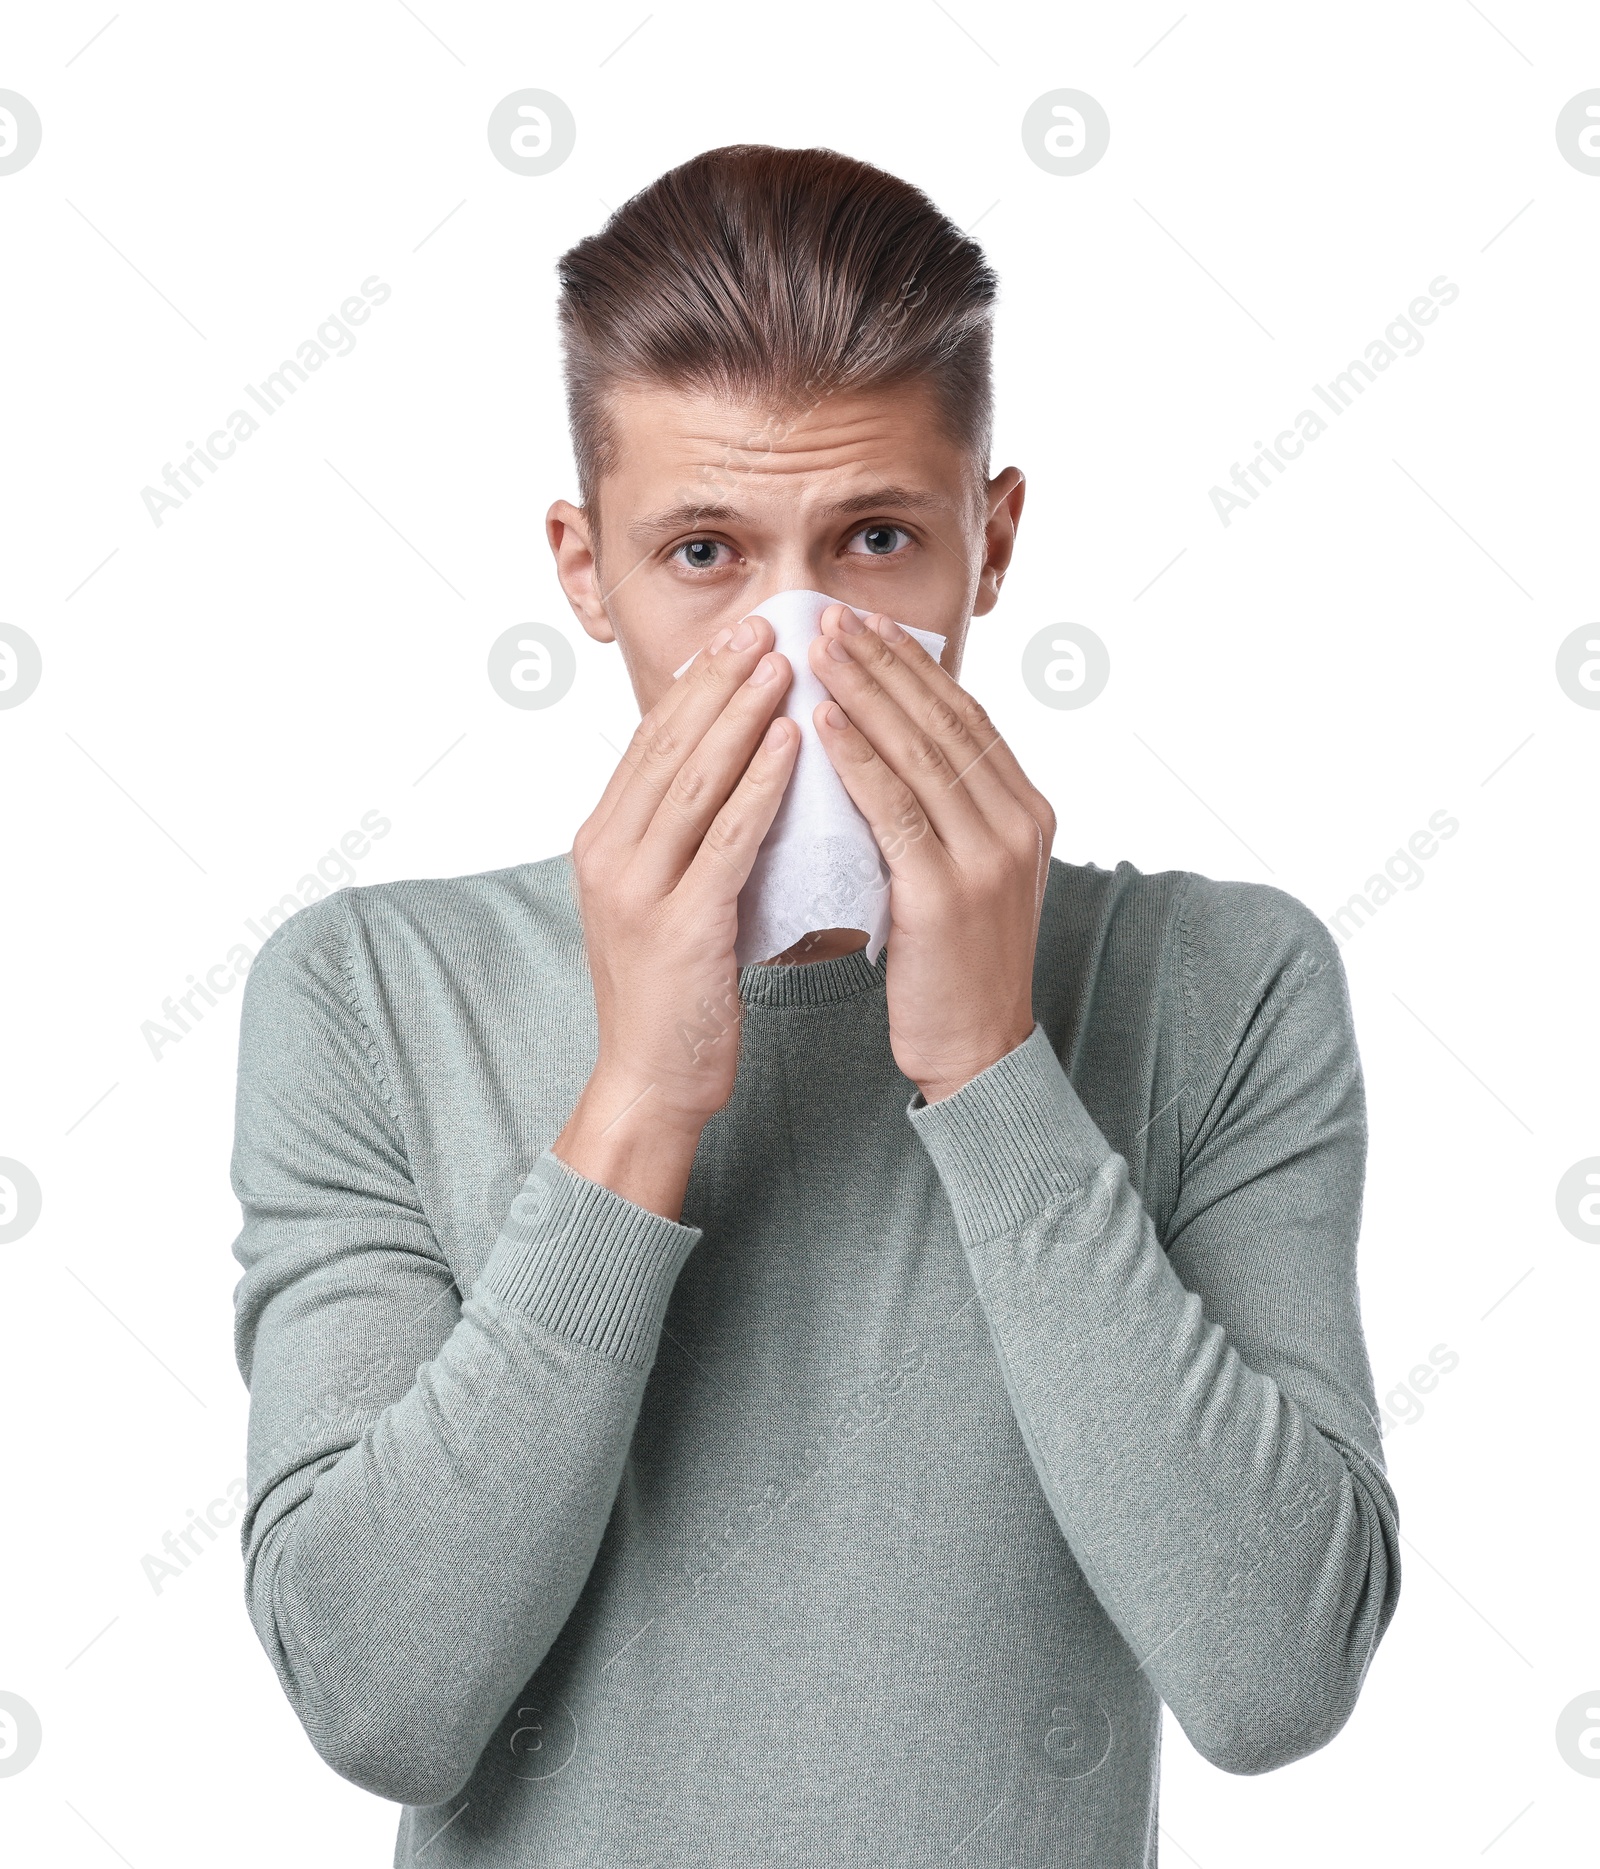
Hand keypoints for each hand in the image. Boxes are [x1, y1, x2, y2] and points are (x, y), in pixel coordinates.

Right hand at [553, 614, 797, 1216]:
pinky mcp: (680, 925)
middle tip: (766, 624)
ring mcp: (638, 888)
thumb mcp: (666, 895)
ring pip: (694, 779)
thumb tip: (736, 772)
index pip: (652, 740)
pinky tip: (794, 745)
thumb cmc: (673, 990)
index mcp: (602, 839)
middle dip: (719, 679)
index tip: (739, 635)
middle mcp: (609, 852)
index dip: (695, 683)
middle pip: (668, 744)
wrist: (650, 1079)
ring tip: (785, 662)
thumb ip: (685, 836)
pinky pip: (724, 839)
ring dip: (742, 714)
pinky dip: (760, 785)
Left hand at [808, 606, 1054, 1102]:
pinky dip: (857, 759)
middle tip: (830, 615)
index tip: (865, 626)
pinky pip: (895, 808)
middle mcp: (1018, 823)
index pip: (966, 718)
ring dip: (865, 693)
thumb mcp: (964, 874)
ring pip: (921, 752)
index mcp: (1026, 811)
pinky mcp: (947, 893)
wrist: (977, 1051)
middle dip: (884, 662)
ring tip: (817, 649)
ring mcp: (988, 857)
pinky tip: (822, 723)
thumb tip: (890, 751)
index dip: (914, 667)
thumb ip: (944, 813)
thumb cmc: (955, 965)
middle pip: (944, 720)